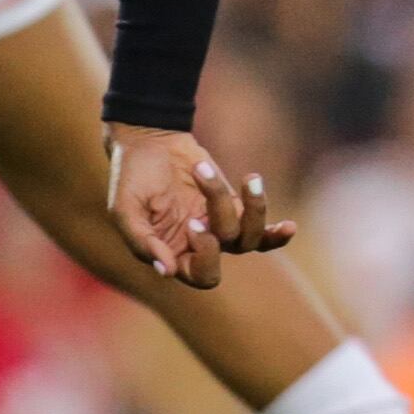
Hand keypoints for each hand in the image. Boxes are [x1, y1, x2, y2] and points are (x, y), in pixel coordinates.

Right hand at [103, 122, 287, 288]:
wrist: (150, 138)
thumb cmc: (131, 174)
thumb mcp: (125, 208)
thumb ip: (142, 241)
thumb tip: (167, 271)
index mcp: (169, 253)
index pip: (198, 276)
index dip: (204, 257)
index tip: (192, 224)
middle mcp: (195, 246)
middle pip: (224, 262)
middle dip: (222, 235)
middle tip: (203, 212)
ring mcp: (217, 227)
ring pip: (248, 240)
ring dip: (253, 211)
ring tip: (250, 180)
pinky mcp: (234, 206)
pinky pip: (262, 229)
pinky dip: (276, 233)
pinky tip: (289, 228)